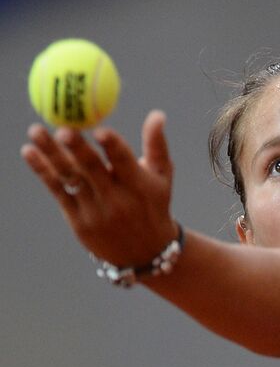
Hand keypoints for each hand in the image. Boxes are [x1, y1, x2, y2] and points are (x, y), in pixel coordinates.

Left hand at [20, 110, 178, 266]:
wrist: (145, 252)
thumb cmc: (154, 204)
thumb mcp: (162, 177)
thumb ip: (157, 145)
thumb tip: (157, 114)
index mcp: (139, 186)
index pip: (125, 163)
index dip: (113, 146)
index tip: (100, 130)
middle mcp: (117, 200)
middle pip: (92, 170)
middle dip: (76, 148)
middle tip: (62, 128)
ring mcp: (95, 212)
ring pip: (71, 179)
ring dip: (51, 155)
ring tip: (36, 131)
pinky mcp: (79, 222)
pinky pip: (58, 192)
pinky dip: (44, 172)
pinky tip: (30, 152)